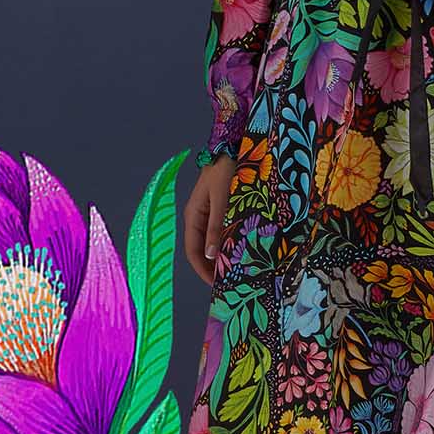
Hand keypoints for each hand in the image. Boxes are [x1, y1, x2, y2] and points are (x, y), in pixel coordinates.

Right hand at [183, 154, 235, 284]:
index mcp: (193, 217)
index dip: (203, 270)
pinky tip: (240, 249)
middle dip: (213, 267)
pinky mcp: (221, 208)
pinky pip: (221, 231)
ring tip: (236, 271)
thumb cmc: (225, 171)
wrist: (232, 147)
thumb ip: (216, 227)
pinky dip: (228, 243)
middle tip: (229, 283)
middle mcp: (199, 217)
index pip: (193, 252)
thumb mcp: (222, 201)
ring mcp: (209, 213)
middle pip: (202, 249)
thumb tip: (210, 255)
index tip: (216, 286)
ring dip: (221, 256)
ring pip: (212, 241)